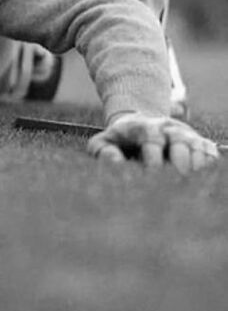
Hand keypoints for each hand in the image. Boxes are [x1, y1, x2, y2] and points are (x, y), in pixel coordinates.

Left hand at [89, 115, 218, 173]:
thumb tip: (115, 162)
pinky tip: (200, 181)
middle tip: (176, 184)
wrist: (140, 124)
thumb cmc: (119, 140)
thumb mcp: (102, 142)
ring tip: (189, 186)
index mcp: (143, 127)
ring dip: (195, 166)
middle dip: (179, 162)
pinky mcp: (197, 142)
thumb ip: (102, 151)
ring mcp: (185, 134)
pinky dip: (207, 165)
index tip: (150, 175)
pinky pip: (208, 152)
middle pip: (179, 140)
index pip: (152, 137)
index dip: (153, 157)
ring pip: (196, 146)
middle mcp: (167, 128)